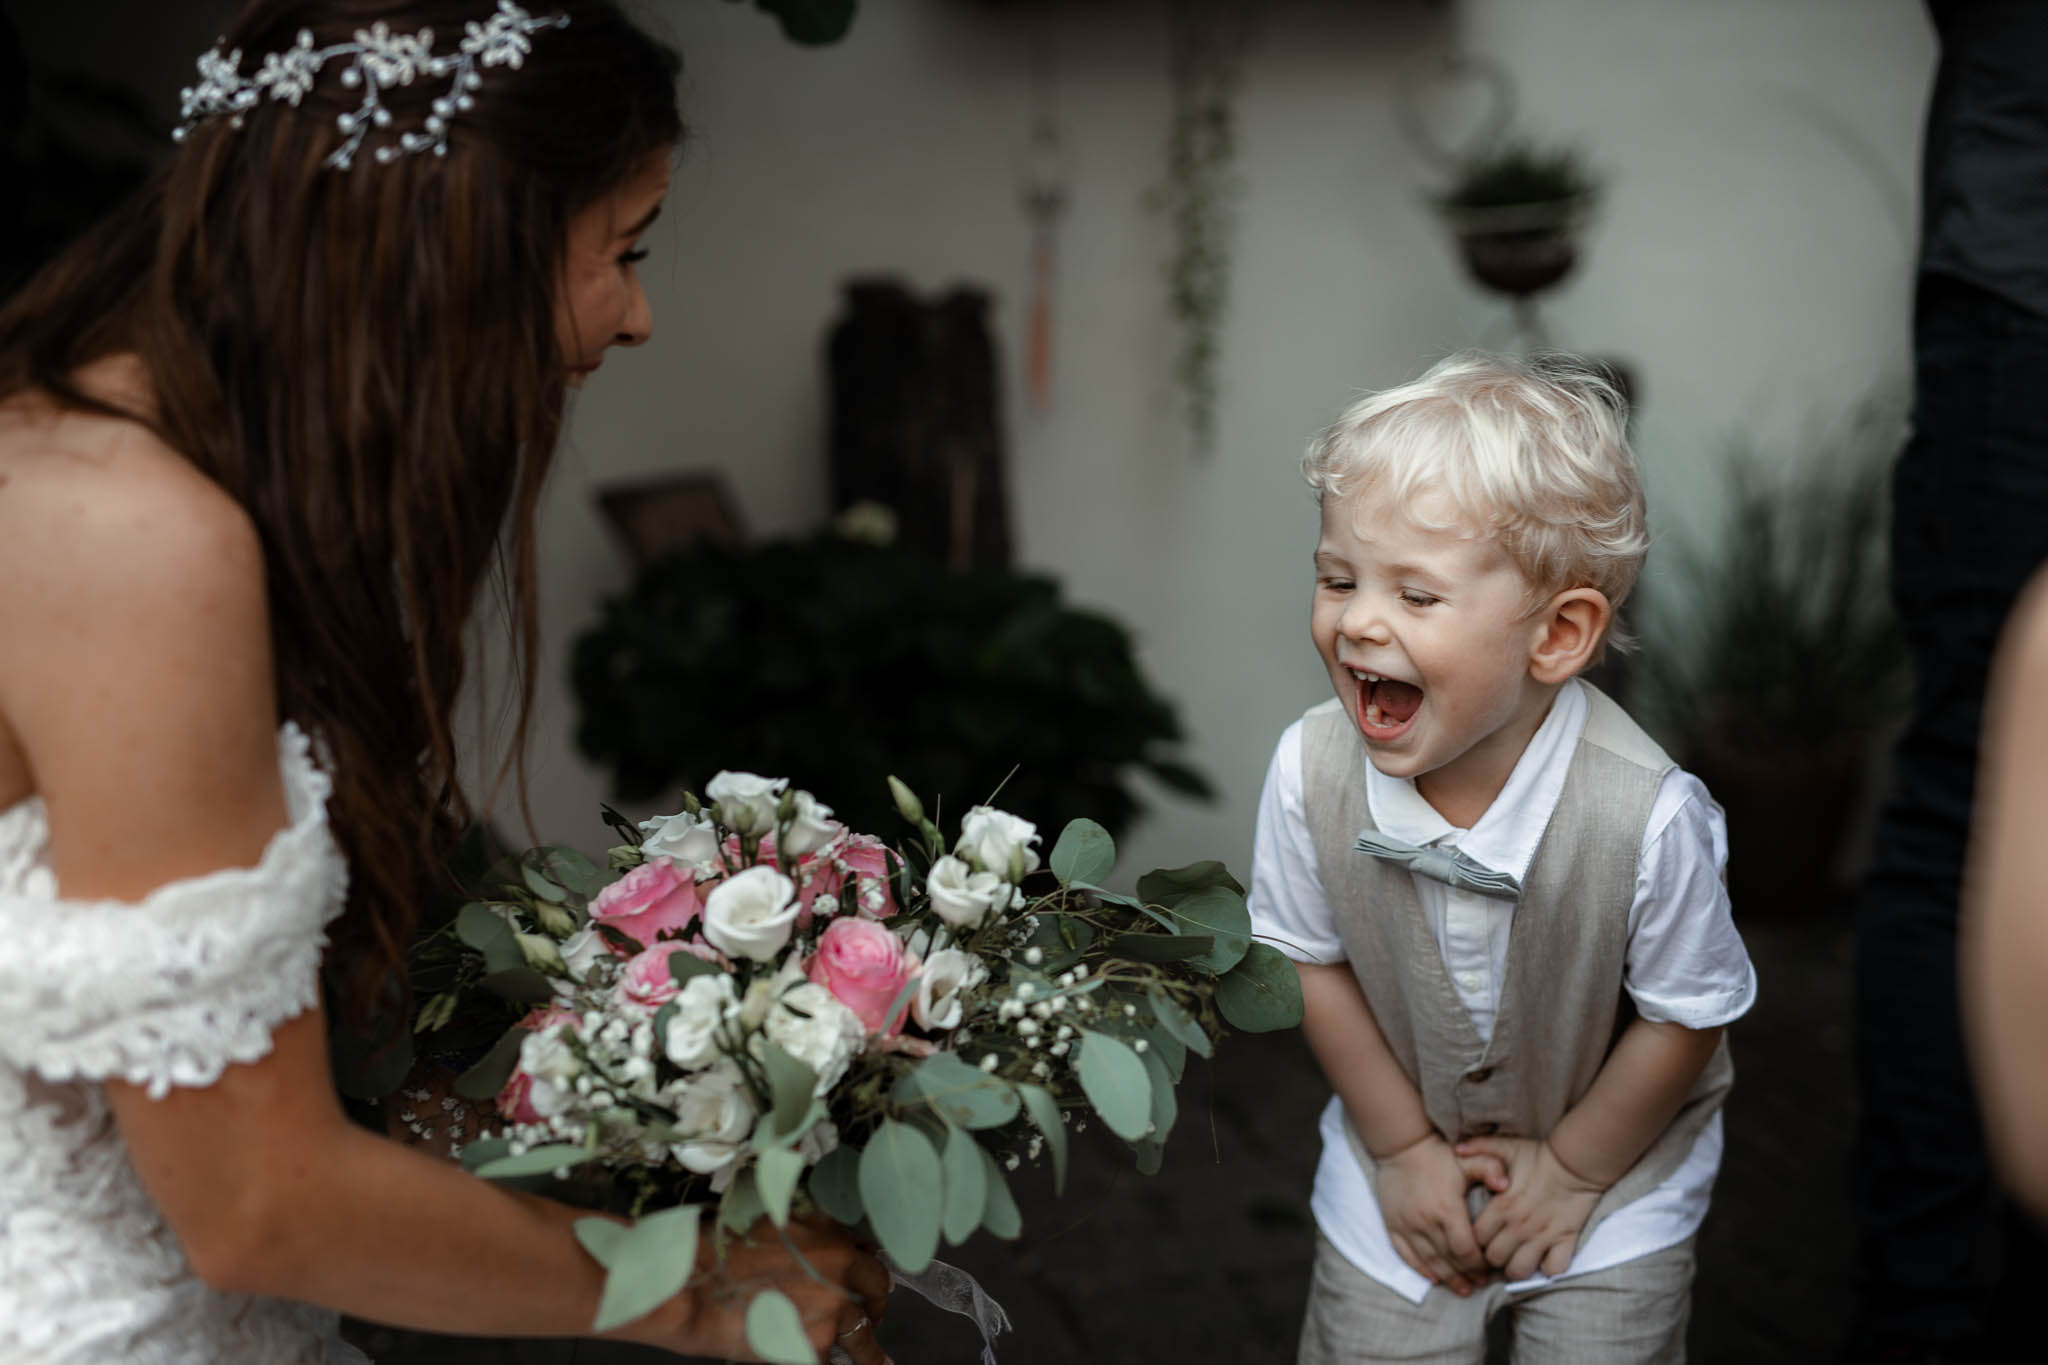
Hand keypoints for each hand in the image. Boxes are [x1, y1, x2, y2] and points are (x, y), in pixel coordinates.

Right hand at [615, 1216, 891, 1362]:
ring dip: (868, 1349)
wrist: (695, 1287)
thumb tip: (830, 1251)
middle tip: (871, 1315)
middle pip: (877, 1288)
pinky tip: (815, 1359)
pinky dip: (823, 1360)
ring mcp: (832, 1307)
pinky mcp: (817, 1344)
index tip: (866, 1279)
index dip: (865, 1268)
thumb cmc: (720, 1253)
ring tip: (876, 1361)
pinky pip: (831, 1359)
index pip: (867, 1251)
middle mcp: (840, 1265)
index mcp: (829, 1232)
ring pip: (864, 1335)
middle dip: (875, 1304)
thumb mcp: (773, 1221)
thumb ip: (807, 1233)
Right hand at [1374, 1133, 1508, 1295]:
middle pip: (1449, 1260)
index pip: (1465, 1249)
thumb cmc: (1438, 1154)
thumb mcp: (1468, 1157)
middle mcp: (1425, 1222)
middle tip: (1481, 1282)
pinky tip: (1434, 1278)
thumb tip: (1506, 1186)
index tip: (1490, 1267)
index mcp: (1446, 1209)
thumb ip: (1490, 1168)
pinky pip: (1406, 1254)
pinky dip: (1420, 1269)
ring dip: (1447, 1278)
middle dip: (1467, 1274)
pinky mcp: (1392, 1225)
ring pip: (1429, 1262)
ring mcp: (1406, 1226)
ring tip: (1464, 1288)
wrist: (1401, 1146)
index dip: (1479, 1264)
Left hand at [1454, 1135, 1604, 1280]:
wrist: (1577, 1163)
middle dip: (1492, 1257)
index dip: (1474, 1240)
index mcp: (1502, 1207)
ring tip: (1516, 1258)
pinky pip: (1553, 1269)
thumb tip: (1456, 1148)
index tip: (1479, 1236)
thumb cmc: (1538, 1156)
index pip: (1476, 1238)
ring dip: (1516, 1267)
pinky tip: (1543, 1259)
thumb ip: (1479, 1147)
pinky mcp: (1565, 1242)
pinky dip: (1548, 1269)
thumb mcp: (1506, 1147)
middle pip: (1494, 1259)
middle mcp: (1519, 1226)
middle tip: (1497, 1249)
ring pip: (1519, 1270)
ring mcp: (1542, 1237)